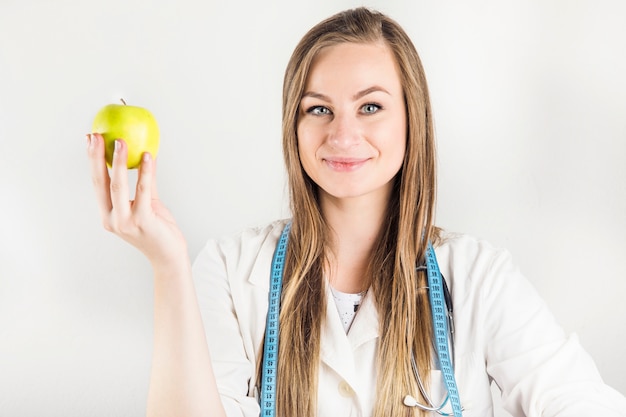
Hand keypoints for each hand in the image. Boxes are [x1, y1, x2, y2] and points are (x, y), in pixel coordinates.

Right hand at [86, 133, 187, 270]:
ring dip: (120, 162)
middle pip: (101, 183)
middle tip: (97, 136)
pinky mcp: (143, 221)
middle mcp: (112, 219)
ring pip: (119, 187)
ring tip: (121, 142)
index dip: (93, 161)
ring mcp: (126, 222)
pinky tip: (148, 157)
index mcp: (109, 214)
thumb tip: (145, 155)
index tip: (91, 140)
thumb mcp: (148, 203)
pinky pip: (144, 192)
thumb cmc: (158, 230)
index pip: (97, 183)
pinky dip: (145, 173)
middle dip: (97, 158)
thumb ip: (145, 182)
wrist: (169, 256)